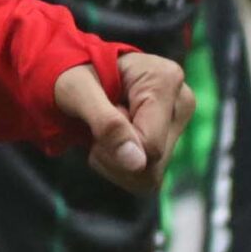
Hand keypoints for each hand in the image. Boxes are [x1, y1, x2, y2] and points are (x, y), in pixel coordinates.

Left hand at [50, 52, 189, 194]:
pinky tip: (108, 139)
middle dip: (112, 152)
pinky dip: (118, 167)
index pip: (150, 145)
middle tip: (94, 123)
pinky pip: (145, 179)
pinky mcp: (168, 144)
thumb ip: (106, 122)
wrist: (71, 74)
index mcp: (165, 80)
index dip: (113, 142)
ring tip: (101, 129)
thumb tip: (137, 163)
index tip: (95, 114)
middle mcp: (180, 103)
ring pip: (149, 176)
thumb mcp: (76, 88)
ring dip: (113, 161)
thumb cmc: (70, 72)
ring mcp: (177, 125)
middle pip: (152, 164)